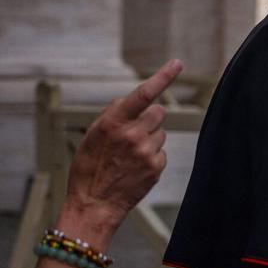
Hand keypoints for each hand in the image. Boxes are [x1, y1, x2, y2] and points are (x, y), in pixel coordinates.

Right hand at [58, 59, 182, 242]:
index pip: (143, 94)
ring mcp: (146, 152)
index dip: (163, 77)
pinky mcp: (156, 167)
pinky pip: (161, 151)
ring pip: (161, 132)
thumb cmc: (89, 167)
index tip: (177, 63)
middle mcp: (132, 135)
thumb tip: (135, 99)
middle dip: (150, 118)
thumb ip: (114, 113)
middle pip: (159, 111)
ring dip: (149, 138)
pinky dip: (151, 156)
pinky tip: (134, 167)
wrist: (93, 204)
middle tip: (133, 132)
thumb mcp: (92, 135)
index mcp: (113, 123)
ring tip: (129, 155)